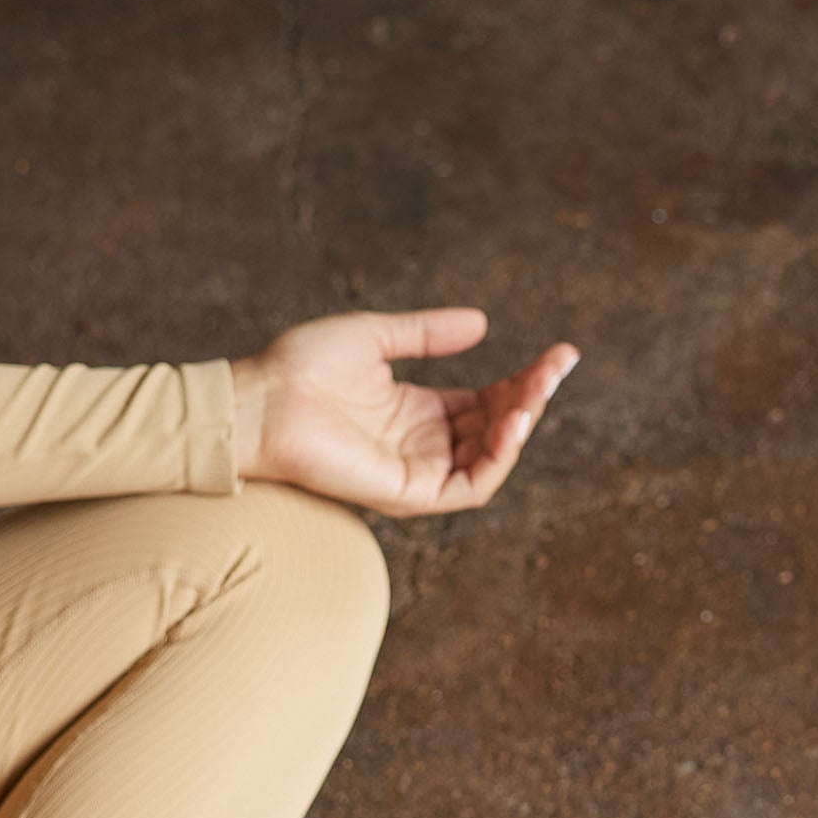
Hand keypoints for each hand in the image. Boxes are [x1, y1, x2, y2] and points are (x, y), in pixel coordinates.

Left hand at [231, 307, 576, 513]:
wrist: (259, 399)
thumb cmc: (300, 367)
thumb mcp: (376, 336)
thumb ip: (427, 334)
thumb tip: (482, 323)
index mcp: (414, 411)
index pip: (486, 402)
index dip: (524, 380)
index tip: (559, 354)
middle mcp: (420, 444)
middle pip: (496, 427)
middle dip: (532, 396)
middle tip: (559, 364)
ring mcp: (415, 470)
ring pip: (491, 458)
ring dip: (522, 425)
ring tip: (539, 389)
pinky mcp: (406, 493)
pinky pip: (469, 486)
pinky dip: (498, 458)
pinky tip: (512, 422)